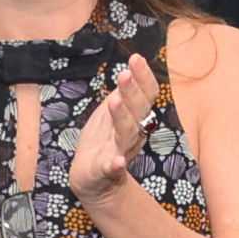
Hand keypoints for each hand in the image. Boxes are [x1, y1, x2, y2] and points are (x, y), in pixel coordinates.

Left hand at [69, 57, 160, 210]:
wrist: (92, 179)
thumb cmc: (103, 141)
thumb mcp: (113, 113)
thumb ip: (123, 95)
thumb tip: (131, 68)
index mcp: (136, 118)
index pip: (146, 96)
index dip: (143, 78)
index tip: (136, 58)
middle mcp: (133, 133)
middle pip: (138, 111)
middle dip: (132, 92)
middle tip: (124, 74)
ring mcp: (120, 151)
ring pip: (125, 134)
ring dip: (122, 118)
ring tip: (114, 101)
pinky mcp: (105, 171)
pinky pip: (112, 168)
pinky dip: (114, 165)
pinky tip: (116, 162)